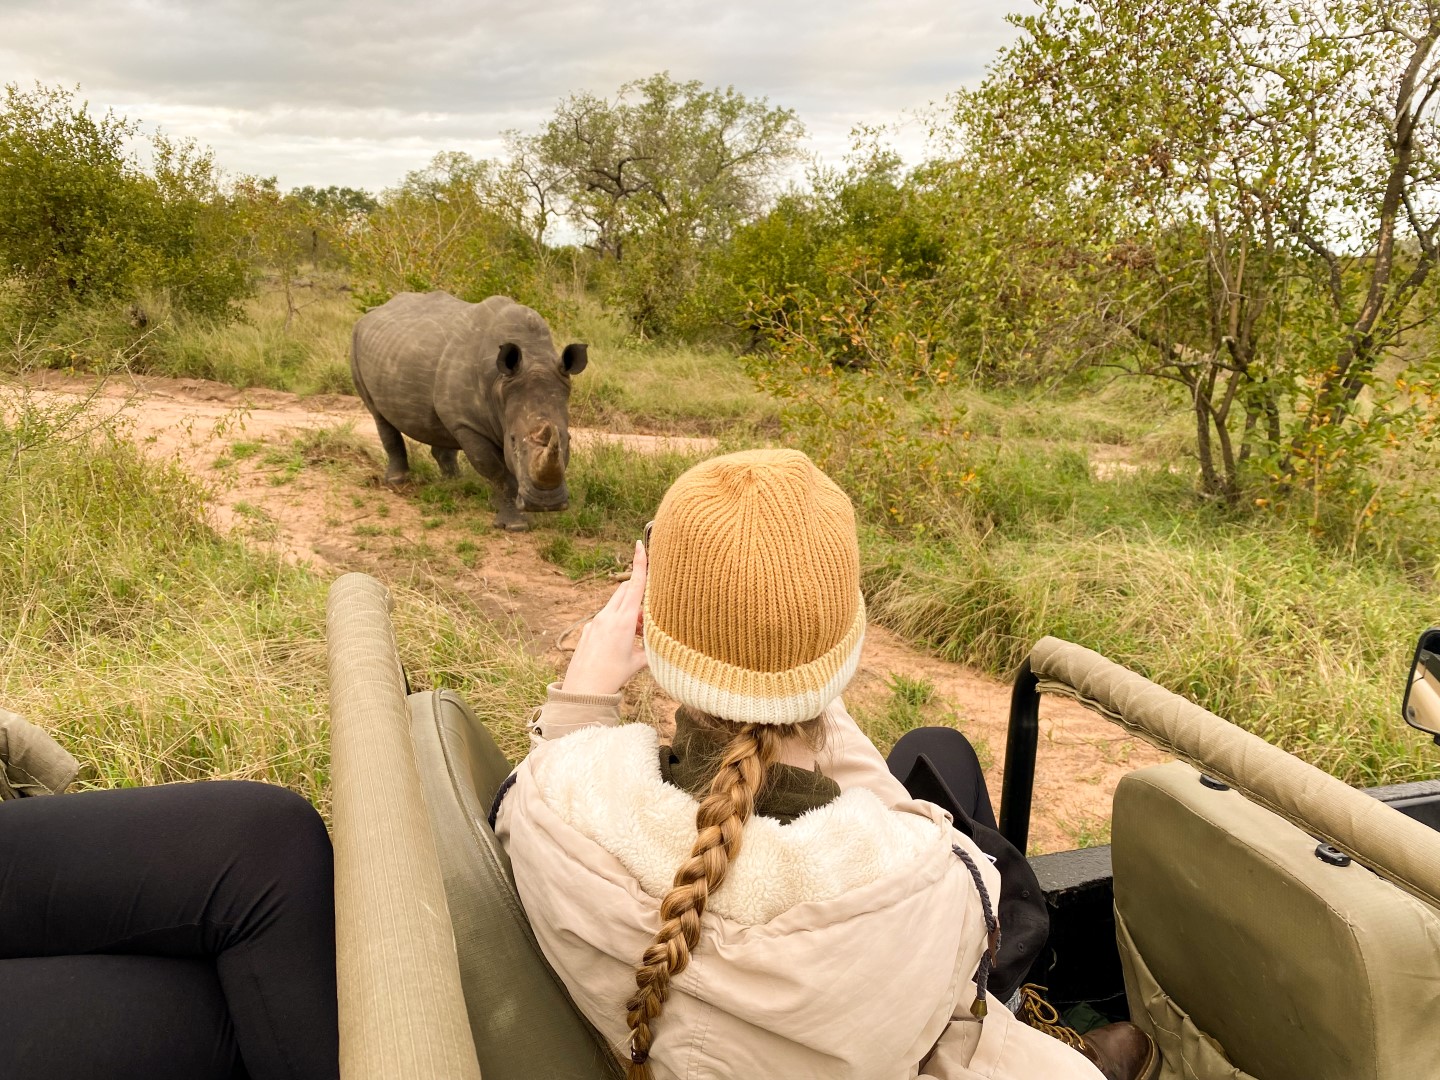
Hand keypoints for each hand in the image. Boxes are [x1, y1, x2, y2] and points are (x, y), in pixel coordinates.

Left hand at [560, 539, 648, 695]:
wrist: (583, 690)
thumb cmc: (613, 677)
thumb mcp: (638, 663)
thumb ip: (652, 648)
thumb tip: (665, 644)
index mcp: (623, 621)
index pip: (635, 585)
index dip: (639, 563)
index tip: (640, 544)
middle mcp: (608, 616)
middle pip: (625, 591)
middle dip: (638, 593)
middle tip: (647, 615)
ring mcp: (595, 621)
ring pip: (616, 605)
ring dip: (629, 612)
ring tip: (637, 636)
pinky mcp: (588, 629)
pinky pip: (606, 617)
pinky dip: (618, 622)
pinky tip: (620, 644)